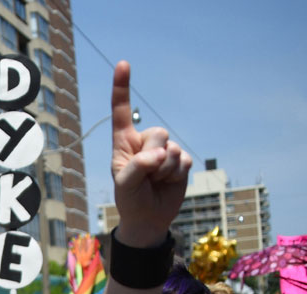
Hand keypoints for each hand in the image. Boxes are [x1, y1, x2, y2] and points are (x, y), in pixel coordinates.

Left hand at [110, 61, 190, 247]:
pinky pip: (184, 160)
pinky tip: (168, 182)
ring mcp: (164, 150)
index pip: (122, 112)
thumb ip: (137, 166)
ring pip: (172, 148)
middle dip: (153, 157)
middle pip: (157, 133)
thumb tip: (160, 153)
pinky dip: (176, 174)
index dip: (122, 88)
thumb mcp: (125, 184)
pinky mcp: (180, 160)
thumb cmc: (130, 199)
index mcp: (124, 142)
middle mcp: (144, 142)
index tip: (123, 64)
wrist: (149, 217)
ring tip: (155, 181)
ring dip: (165, 170)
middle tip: (146, 175)